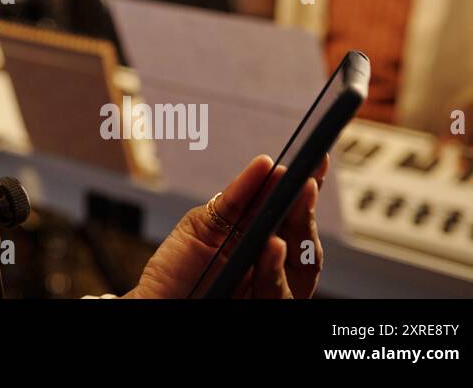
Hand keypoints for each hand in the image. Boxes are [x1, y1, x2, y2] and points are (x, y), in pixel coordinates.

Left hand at [126, 153, 328, 298]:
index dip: (310, 191)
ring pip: (301, 270)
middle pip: (306, 242)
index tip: (317, 161)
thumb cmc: (177, 271)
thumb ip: (233, 201)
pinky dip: (275, 269)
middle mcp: (274, 269)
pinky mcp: (264, 311)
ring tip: (283, 211)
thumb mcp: (201, 227)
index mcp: (261, 244)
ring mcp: (272, 292)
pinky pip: (280, 294)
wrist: (154, 305)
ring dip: (294, 238)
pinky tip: (272, 246)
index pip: (294, 217)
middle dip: (306, 212)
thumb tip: (265, 165)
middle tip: (305, 183)